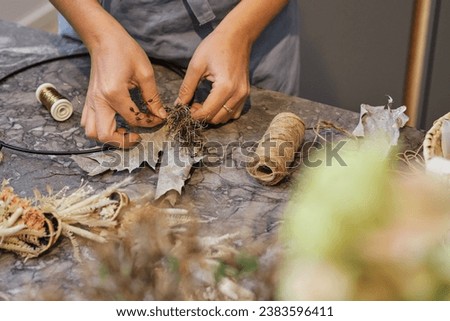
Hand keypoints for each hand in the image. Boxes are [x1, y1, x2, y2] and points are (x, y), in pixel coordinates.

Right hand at [81, 32, 166, 147]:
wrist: (103, 38)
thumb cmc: (124, 50)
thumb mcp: (144, 72)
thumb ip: (153, 97)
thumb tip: (160, 114)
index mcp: (114, 93)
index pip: (133, 119)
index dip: (149, 122)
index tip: (158, 119)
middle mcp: (98, 100)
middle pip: (105, 135)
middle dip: (123, 141)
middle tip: (137, 137)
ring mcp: (90, 101)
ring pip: (92, 132)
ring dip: (108, 137)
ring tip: (124, 131)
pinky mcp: (89, 99)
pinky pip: (88, 123)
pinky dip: (99, 128)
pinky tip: (115, 122)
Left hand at [176, 28, 250, 123]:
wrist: (237, 36)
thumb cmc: (215, 46)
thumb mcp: (196, 65)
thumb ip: (186, 88)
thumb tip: (178, 105)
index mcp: (225, 87)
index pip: (207, 112)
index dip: (193, 115)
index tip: (185, 109)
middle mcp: (237, 94)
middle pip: (217, 119)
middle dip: (202, 116)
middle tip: (192, 105)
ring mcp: (244, 95)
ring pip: (226, 118)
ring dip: (213, 116)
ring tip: (203, 103)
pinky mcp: (246, 94)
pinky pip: (235, 113)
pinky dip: (223, 113)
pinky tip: (215, 103)